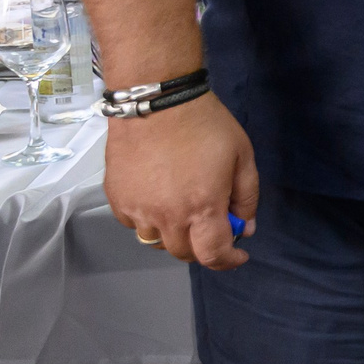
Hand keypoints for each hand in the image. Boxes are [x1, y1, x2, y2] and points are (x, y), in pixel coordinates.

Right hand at [105, 91, 257, 269]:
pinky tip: (159, 197)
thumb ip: (246, 198)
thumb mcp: (242, 157)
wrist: (155, 102)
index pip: (213, 255)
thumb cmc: (206, 125)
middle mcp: (166, 217)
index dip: (228, 261)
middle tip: (213, 225)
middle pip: (183, 252)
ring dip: (174, 234)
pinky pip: (134, 223)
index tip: (238, 254)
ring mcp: (137, 210)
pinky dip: (149, 220)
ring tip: (184, 208)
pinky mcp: (116, 199)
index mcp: (201, 208)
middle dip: (202, 246)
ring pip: (156, 241)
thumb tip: (245, 228)